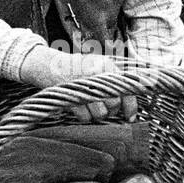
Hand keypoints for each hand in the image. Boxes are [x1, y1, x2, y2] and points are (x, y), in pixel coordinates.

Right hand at [19, 46, 138, 123]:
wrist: (50, 66)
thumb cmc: (79, 67)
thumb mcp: (99, 64)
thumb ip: (115, 78)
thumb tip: (133, 98)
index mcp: (107, 66)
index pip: (126, 89)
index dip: (131, 106)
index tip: (130, 118)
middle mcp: (97, 75)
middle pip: (114, 104)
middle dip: (111, 110)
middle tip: (104, 107)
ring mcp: (84, 87)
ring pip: (101, 113)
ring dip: (97, 114)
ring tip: (91, 105)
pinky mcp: (71, 97)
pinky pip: (85, 117)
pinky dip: (84, 116)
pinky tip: (81, 108)